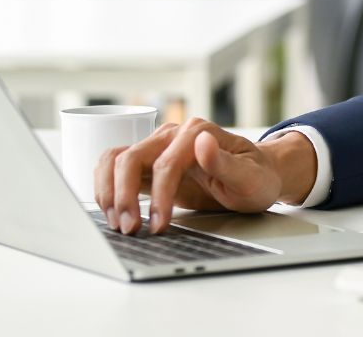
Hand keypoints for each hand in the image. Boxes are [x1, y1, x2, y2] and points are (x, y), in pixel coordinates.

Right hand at [92, 117, 304, 234]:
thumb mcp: (251, 177)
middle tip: (130, 230)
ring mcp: (157, 147)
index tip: (159, 225)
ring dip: (108, 191)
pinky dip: (106, 188)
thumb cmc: (256, 177)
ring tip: (116, 224)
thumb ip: (226, 163)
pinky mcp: (149, 165)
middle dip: (124, 196)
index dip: (159, 197)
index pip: (165, 164)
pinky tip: (112, 213)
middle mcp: (172, 135)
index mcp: (197, 133)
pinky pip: (116, 168)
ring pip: (115, 159)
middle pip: (131, 158)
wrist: (256, 176)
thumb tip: (203, 142)